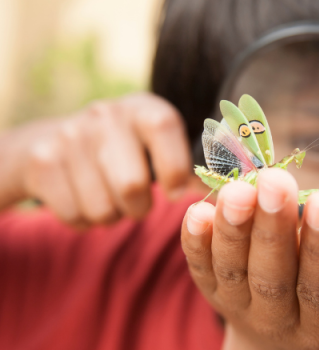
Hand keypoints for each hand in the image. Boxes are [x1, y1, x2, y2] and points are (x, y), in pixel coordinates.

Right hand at [0, 93, 191, 226]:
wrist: (50, 143)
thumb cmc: (122, 152)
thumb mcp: (154, 145)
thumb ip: (188, 165)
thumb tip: (225, 191)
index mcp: (141, 108)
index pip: (164, 125)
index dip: (175, 166)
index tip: (176, 192)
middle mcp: (105, 115)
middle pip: (131, 184)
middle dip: (139, 207)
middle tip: (137, 203)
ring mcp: (69, 135)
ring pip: (102, 209)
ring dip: (112, 216)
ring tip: (108, 197)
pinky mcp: (42, 161)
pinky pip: (74, 216)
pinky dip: (84, 220)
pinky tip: (83, 198)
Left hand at [181, 168, 318, 349]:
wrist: (283, 344)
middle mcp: (276, 318)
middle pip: (272, 275)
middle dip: (272, 229)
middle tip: (275, 181)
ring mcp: (238, 305)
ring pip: (232, 270)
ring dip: (232, 230)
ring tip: (237, 189)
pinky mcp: (212, 290)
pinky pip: (200, 268)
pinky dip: (195, 242)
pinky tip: (196, 212)